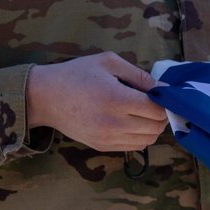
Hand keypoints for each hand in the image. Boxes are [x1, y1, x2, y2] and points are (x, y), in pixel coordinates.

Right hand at [26, 52, 167, 150]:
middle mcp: (113, 123)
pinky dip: (141, 136)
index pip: (157, 110)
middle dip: (161, 114)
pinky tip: (133, 122)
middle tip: (155, 103)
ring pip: (148, 140)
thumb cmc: (76, 74)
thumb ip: (139, 75)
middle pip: (156, 126)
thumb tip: (164, 88)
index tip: (162, 94)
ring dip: (153, 127)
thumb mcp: (108, 62)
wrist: (44, 97)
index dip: (165, 102)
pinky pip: (134, 147)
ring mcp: (107, 138)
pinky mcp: (102, 146)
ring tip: (144, 113)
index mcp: (116, 99)